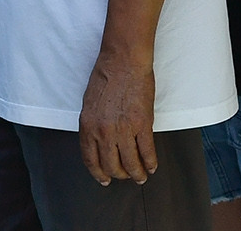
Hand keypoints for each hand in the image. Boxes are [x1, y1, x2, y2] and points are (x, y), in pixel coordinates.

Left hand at [78, 51, 157, 184]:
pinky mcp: (142, 124)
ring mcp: (123, 129)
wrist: (123, 61)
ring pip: (130, 163)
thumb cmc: (106, 75)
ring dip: (136, 173)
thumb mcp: (90, 104)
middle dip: (119, 175)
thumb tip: (99, 141)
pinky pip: (147, 151)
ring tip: (141, 176)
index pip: (91, 160)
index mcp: (88, 126)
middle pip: (111, 165)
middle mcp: (104, 132)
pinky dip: (150, 162)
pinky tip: (152, 165)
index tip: (104, 179)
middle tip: (125, 176)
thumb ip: (93, 124)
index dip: (99, 173)